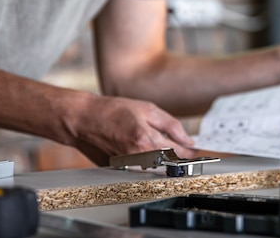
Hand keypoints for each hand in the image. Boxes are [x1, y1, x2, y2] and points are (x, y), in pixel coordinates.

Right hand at [66, 95, 195, 165]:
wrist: (83, 119)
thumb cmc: (113, 111)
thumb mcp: (148, 110)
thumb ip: (172, 126)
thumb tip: (189, 141)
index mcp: (146, 140)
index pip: (178, 153)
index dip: (189, 152)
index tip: (195, 150)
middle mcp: (137, 158)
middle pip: (168, 164)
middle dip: (177, 157)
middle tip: (180, 148)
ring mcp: (127, 167)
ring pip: (155, 168)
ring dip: (162, 160)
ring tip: (155, 145)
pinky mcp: (118, 170)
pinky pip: (140, 168)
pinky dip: (146, 161)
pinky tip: (140, 148)